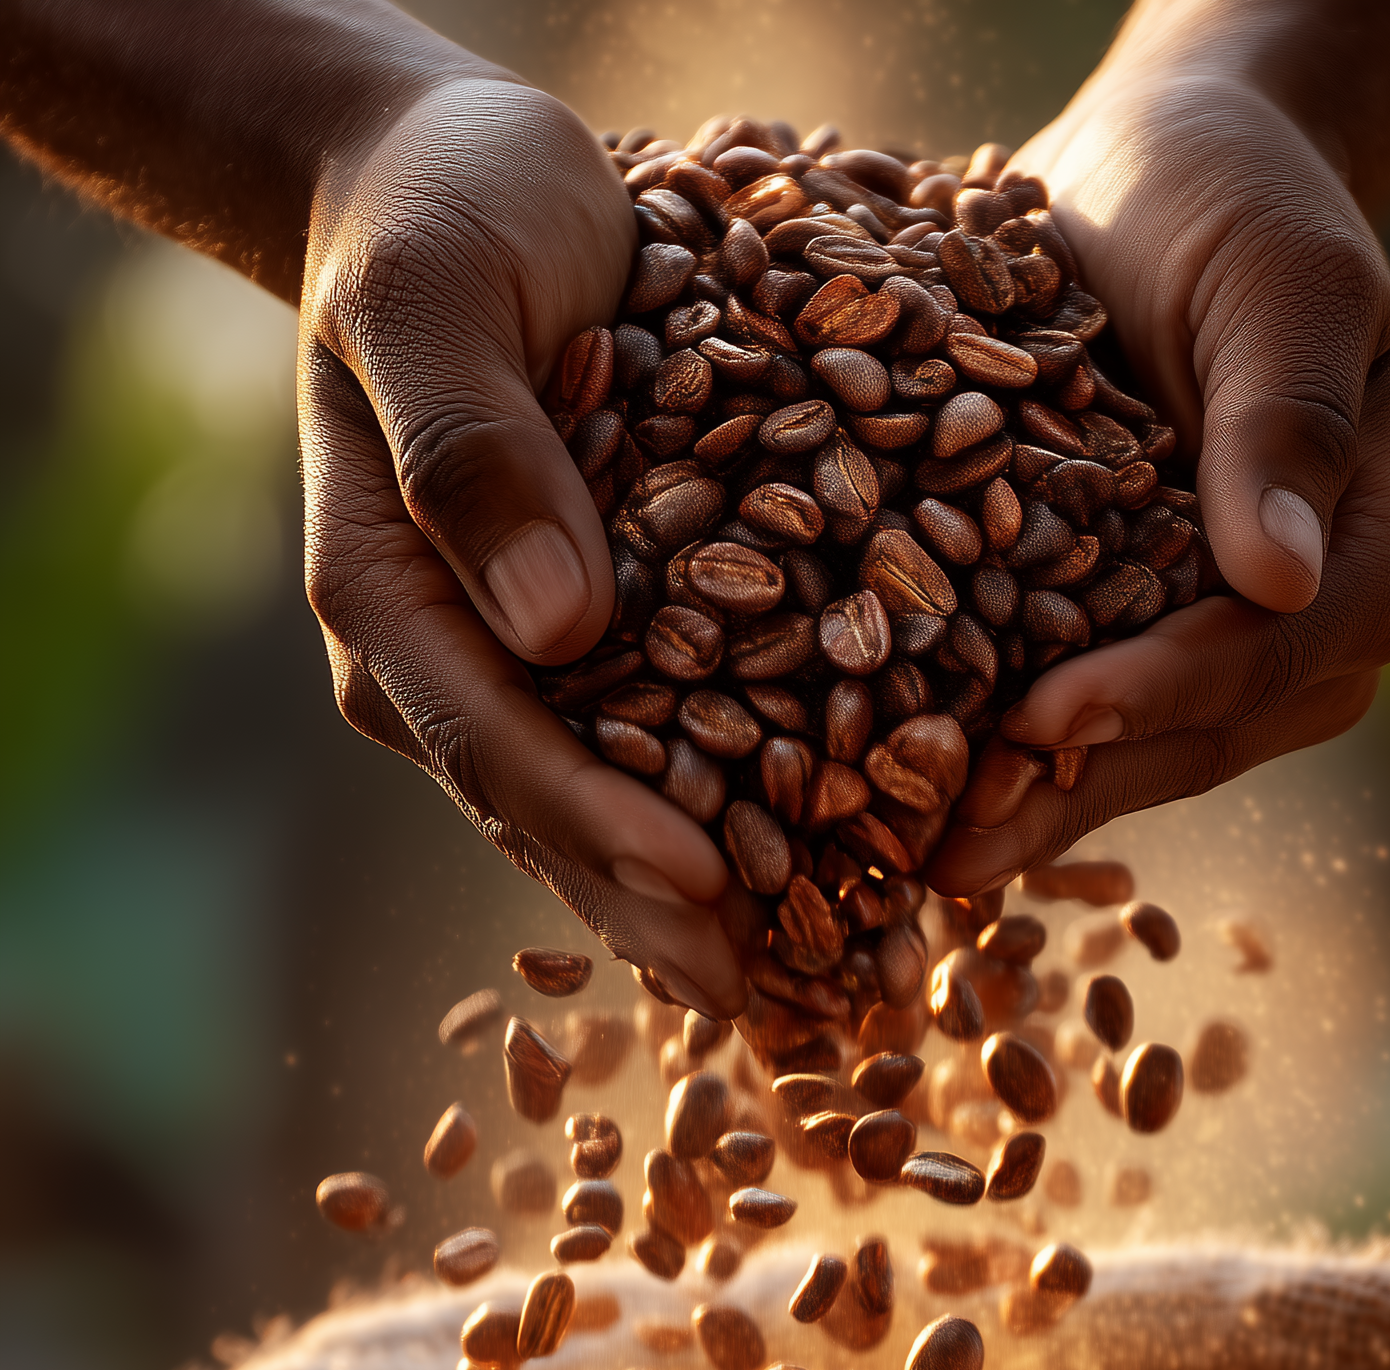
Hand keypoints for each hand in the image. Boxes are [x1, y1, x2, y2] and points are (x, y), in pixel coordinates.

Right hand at [301, 76, 743, 1013]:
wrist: (459, 183)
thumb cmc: (441, 217)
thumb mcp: (436, 296)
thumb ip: (476, 450)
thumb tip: (555, 626)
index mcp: (391, 602)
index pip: (498, 742)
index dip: (598, 822)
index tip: (704, 881)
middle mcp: (453, 661)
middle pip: (559, 816)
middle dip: (666, 913)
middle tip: (777, 1000)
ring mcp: (524, 663)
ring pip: (615, 807)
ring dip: (710, 897)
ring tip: (816, 976)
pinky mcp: (599, 641)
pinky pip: (674, 742)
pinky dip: (745, 805)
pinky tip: (832, 866)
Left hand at [931, 64, 1389, 894]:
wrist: (1163, 178)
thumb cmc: (1238, 207)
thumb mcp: (1278, 285)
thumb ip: (1282, 423)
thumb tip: (1286, 574)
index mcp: (1351, 573)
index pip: (1251, 659)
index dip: (1146, 695)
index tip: (1042, 721)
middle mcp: (1283, 650)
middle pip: (1175, 746)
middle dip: (1056, 794)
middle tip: (943, 850)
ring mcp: (1192, 664)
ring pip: (1105, 762)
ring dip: (1004, 807)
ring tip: (898, 857)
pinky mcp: (1105, 652)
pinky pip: (1043, 726)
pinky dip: (966, 757)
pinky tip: (876, 796)